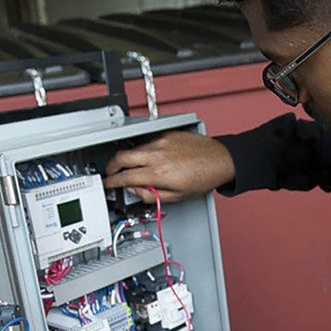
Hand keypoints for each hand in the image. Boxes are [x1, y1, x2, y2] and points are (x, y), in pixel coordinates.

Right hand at [103, 131, 235, 202]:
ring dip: (127, 159)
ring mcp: (161, 142)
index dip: (112, 182)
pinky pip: (146, 143)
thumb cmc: (205, 177)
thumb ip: (152, 195)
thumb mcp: (177, 196)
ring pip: (133, 149)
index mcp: (158, 173)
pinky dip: (142, 152)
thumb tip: (136, 192)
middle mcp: (157, 155)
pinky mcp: (167, 134)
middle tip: (110, 174)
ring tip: (132, 169)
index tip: (108, 184)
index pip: (125, 177)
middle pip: (121, 157)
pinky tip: (149, 159)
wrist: (222, 159)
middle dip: (111, 167)